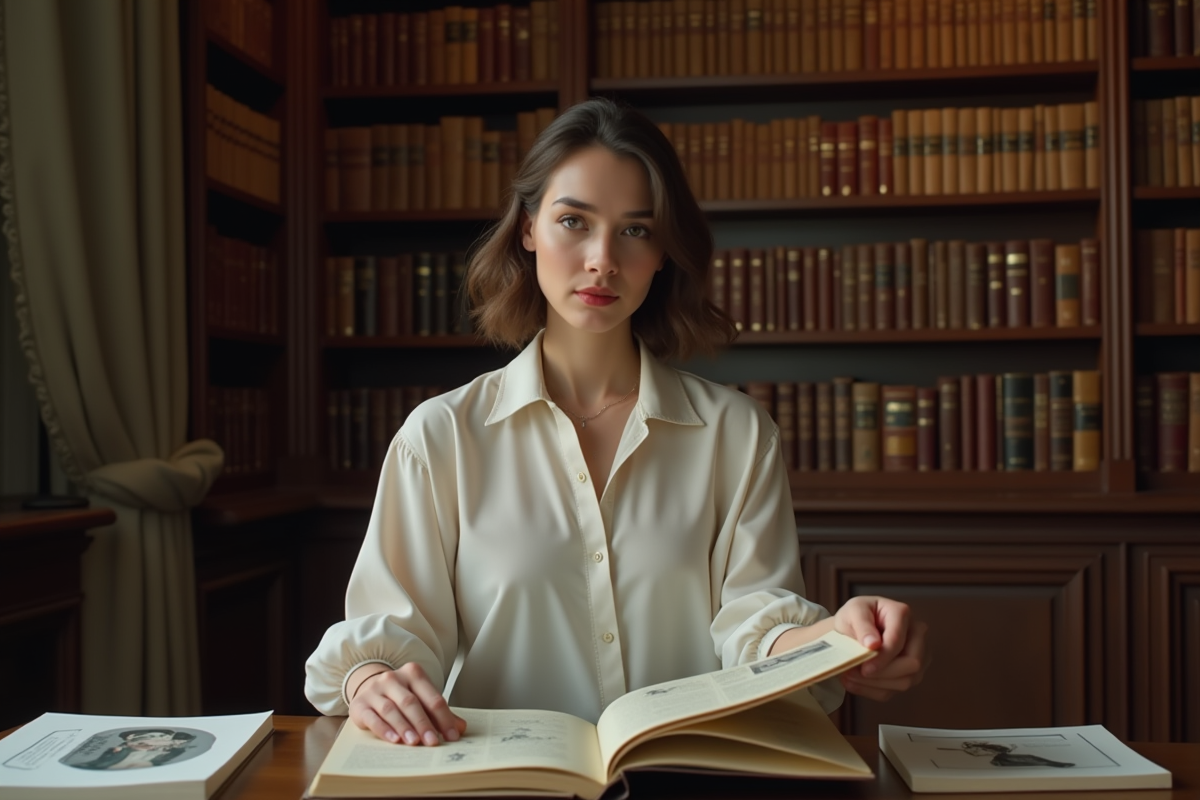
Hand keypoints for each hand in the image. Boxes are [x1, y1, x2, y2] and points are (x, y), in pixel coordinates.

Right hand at [348, 663, 467, 745]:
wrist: (368, 688)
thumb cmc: (400, 696)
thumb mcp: (421, 699)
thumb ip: (439, 713)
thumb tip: (460, 728)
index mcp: (413, 673)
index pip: (432, 697)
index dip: (444, 717)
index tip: (452, 736)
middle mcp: (393, 678)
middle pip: (411, 702)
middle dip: (423, 723)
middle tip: (433, 742)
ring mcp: (375, 690)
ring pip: (391, 709)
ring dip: (404, 727)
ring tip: (414, 742)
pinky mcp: (360, 704)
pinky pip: (372, 717)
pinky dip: (384, 729)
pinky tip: (394, 740)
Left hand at [832, 595, 928, 701]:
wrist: (852, 628)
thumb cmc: (855, 617)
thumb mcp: (853, 612)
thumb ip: (862, 625)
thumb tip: (873, 644)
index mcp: (902, 613)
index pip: (898, 640)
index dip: (882, 657)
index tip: (864, 667)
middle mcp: (917, 635)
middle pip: (912, 663)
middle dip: (883, 673)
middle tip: (856, 673)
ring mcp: (918, 656)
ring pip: (906, 680)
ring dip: (876, 684)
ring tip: (850, 676)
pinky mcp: (910, 674)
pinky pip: (896, 690)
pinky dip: (873, 690)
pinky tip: (856, 682)